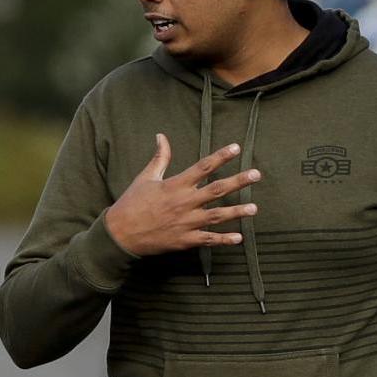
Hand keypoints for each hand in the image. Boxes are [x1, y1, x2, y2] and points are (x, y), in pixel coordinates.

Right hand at [104, 134, 261, 256]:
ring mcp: (186, 222)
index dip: (221, 156)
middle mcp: (184, 202)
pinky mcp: (184, 240)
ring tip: (254, 208)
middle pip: (217, 190)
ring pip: (217, 216)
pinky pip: (208, 240)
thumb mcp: (145, 177)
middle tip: (256, 174)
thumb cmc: (132, 203)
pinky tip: (239, 238)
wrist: (120, 234)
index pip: (203, 166)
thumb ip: (160, 158)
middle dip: (238, 181)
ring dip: (237, 212)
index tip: (236, 147)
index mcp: (175, 184)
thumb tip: (161, 136)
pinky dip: (224, 240)